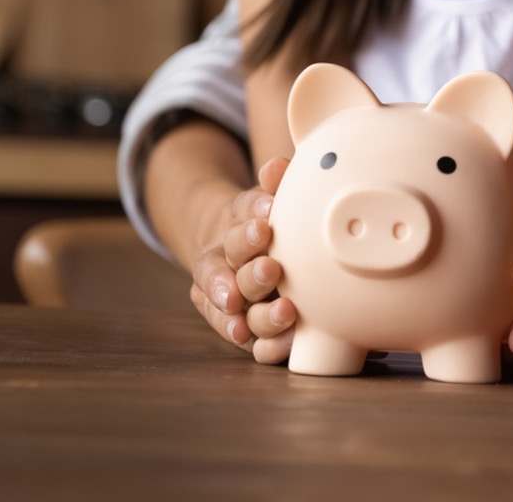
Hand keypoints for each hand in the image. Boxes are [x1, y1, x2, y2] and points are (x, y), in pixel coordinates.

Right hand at [190, 157, 295, 362]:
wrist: (236, 252)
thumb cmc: (261, 224)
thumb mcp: (262, 201)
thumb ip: (270, 185)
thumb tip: (278, 165)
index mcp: (228, 237)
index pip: (232, 235)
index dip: (246, 233)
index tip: (264, 227)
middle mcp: (225, 273)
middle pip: (233, 275)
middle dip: (253, 274)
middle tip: (272, 269)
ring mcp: (233, 305)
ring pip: (241, 314)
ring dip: (263, 316)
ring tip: (287, 312)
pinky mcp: (247, 331)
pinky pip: (254, 344)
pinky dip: (267, 346)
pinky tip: (286, 344)